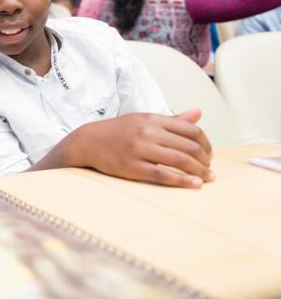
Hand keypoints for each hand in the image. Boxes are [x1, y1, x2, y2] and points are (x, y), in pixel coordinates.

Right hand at [70, 109, 213, 188]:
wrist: (88, 141)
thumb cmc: (119, 132)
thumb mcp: (144, 120)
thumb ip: (173, 120)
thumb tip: (198, 112)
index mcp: (153, 119)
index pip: (191, 130)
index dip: (206, 144)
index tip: (209, 154)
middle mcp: (147, 132)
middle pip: (188, 146)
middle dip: (205, 160)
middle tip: (209, 169)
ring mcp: (139, 149)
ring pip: (178, 160)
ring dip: (199, 171)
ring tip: (206, 179)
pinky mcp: (131, 166)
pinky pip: (162, 174)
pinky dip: (182, 181)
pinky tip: (194, 185)